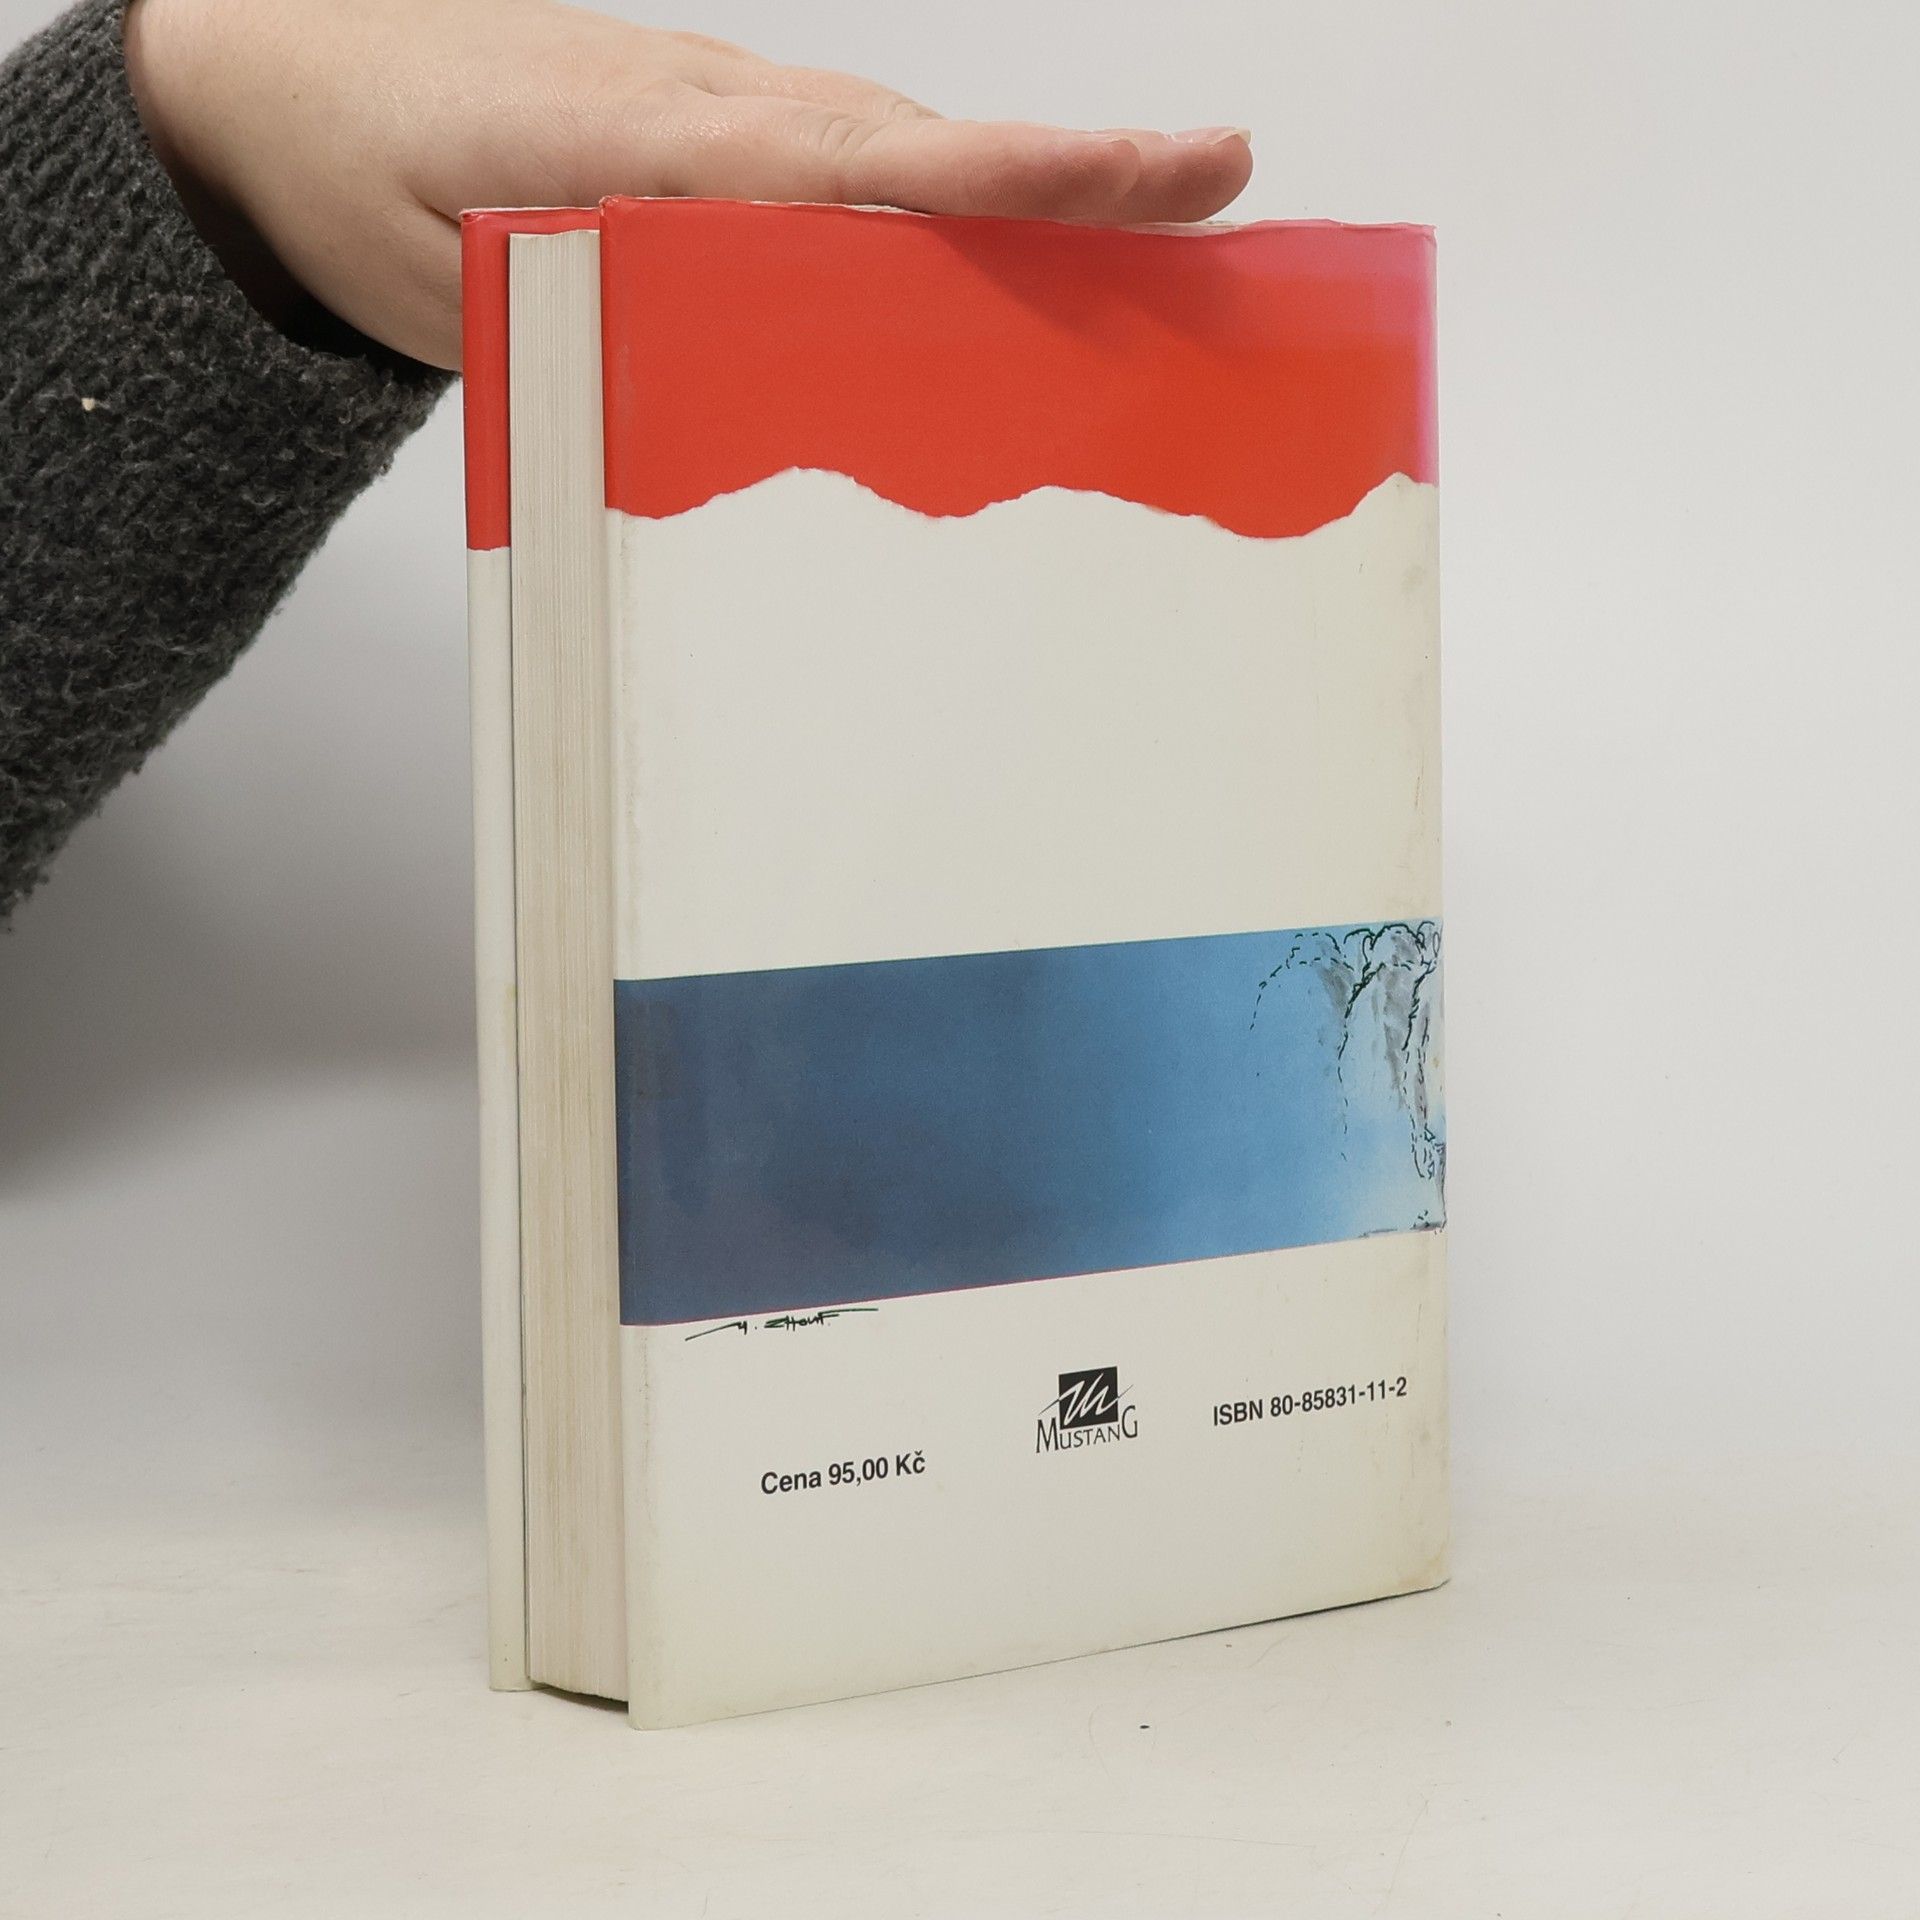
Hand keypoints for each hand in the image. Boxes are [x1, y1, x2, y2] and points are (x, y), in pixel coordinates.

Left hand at [124, 0, 1253, 369]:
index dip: (1022, 178)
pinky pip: (859, 184)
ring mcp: (734, 121)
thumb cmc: (363, 166)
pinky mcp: (727, 147)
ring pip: (908, 166)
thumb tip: (710, 407)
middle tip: (1223, 208)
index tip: (1159, 175)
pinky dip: (948, 220)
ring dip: (1036, 208)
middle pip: (934, 155)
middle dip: (1083, 185)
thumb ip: (587, 327)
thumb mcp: (447, 279)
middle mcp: (727, 115)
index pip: (878, 166)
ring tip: (1172, 249)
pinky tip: (1003, 281)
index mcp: (668, 142)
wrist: (288, 67)